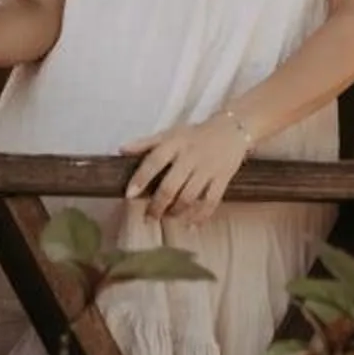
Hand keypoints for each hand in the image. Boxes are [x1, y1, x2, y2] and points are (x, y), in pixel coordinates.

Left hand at [122, 115, 251, 224]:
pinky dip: (201, 216)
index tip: (129, 195)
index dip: (140, 178)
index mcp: (175, 143)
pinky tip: (191, 225)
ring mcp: (208, 169)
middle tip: (149, 217)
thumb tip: (121, 149)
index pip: (154, 161)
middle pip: (171, 186)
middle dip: (157, 205)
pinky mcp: (223, 178)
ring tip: (167, 217)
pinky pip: (211, 201)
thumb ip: (146, 143)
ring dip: (176, 211)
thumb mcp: (170, 133)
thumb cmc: (195, 134)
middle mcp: (190, 157)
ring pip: (189, 196)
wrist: (232, 129)